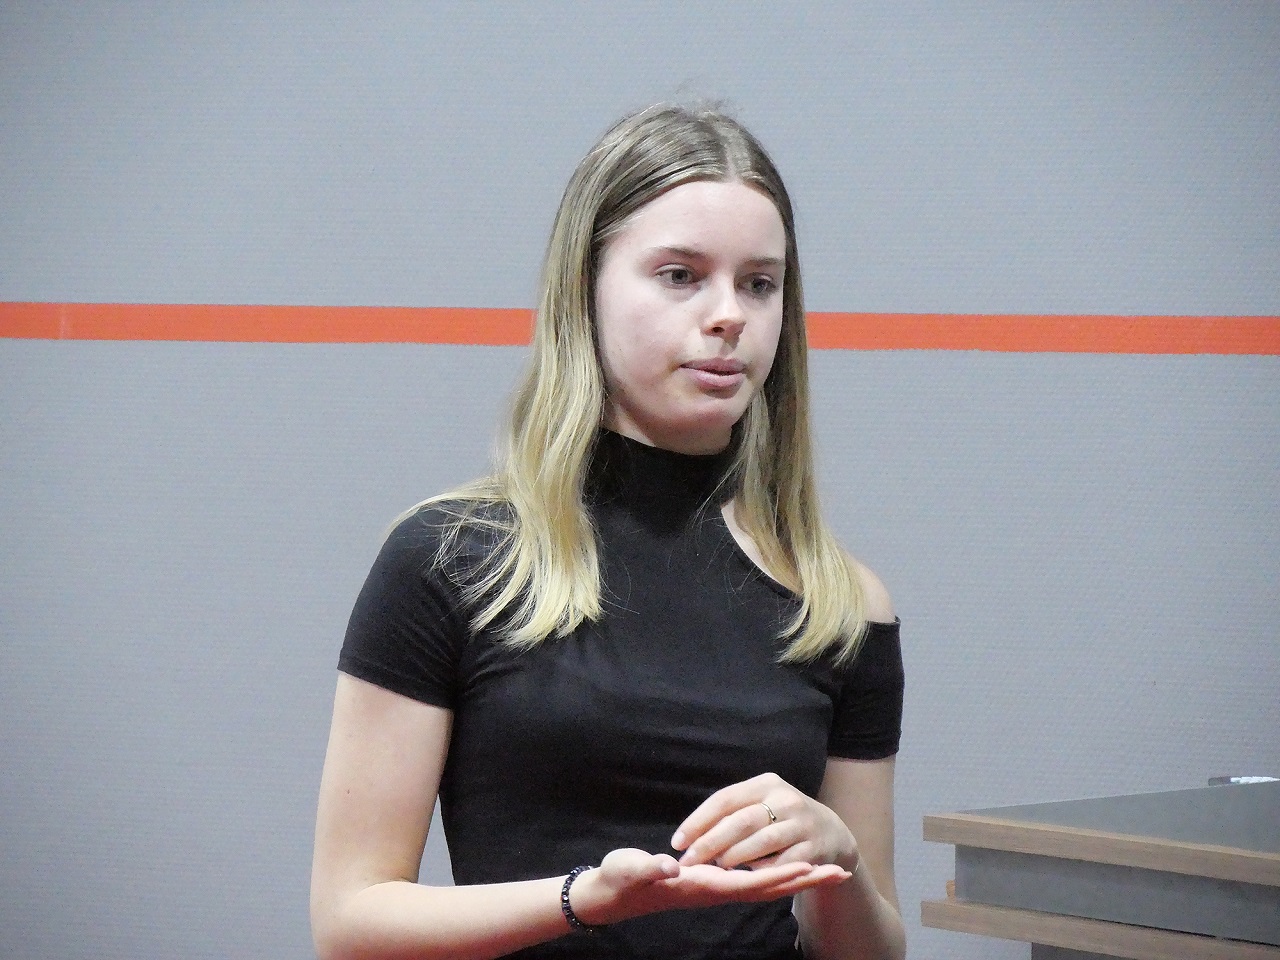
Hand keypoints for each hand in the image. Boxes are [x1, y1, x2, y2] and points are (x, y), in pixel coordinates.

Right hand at [569, 847, 849, 926]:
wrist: (615, 892)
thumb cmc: (622, 878)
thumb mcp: (630, 870)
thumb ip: (649, 868)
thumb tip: (671, 867)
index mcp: (701, 884)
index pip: (748, 882)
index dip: (778, 875)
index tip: (808, 868)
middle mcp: (716, 889)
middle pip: (769, 889)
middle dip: (804, 881)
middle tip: (840, 873)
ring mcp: (717, 887)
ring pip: (767, 885)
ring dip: (800, 879)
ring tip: (831, 872)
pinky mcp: (715, 880)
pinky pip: (755, 880)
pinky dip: (780, 875)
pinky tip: (797, 868)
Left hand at [670, 772, 857, 871]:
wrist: (830, 831)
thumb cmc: (780, 818)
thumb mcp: (760, 803)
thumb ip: (731, 813)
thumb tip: (689, 836)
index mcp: (765, 783)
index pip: (725, 799)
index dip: (698, 820)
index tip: (677, 841)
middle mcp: (785, 799)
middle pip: (741, 821)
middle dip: (710, 843)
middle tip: (688, 861)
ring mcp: (802, 823)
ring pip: (762, 842)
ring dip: (735, 857)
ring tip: (715, 868)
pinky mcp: (814, 848)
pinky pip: (782, 863)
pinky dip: (762, 871)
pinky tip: (746, 877)